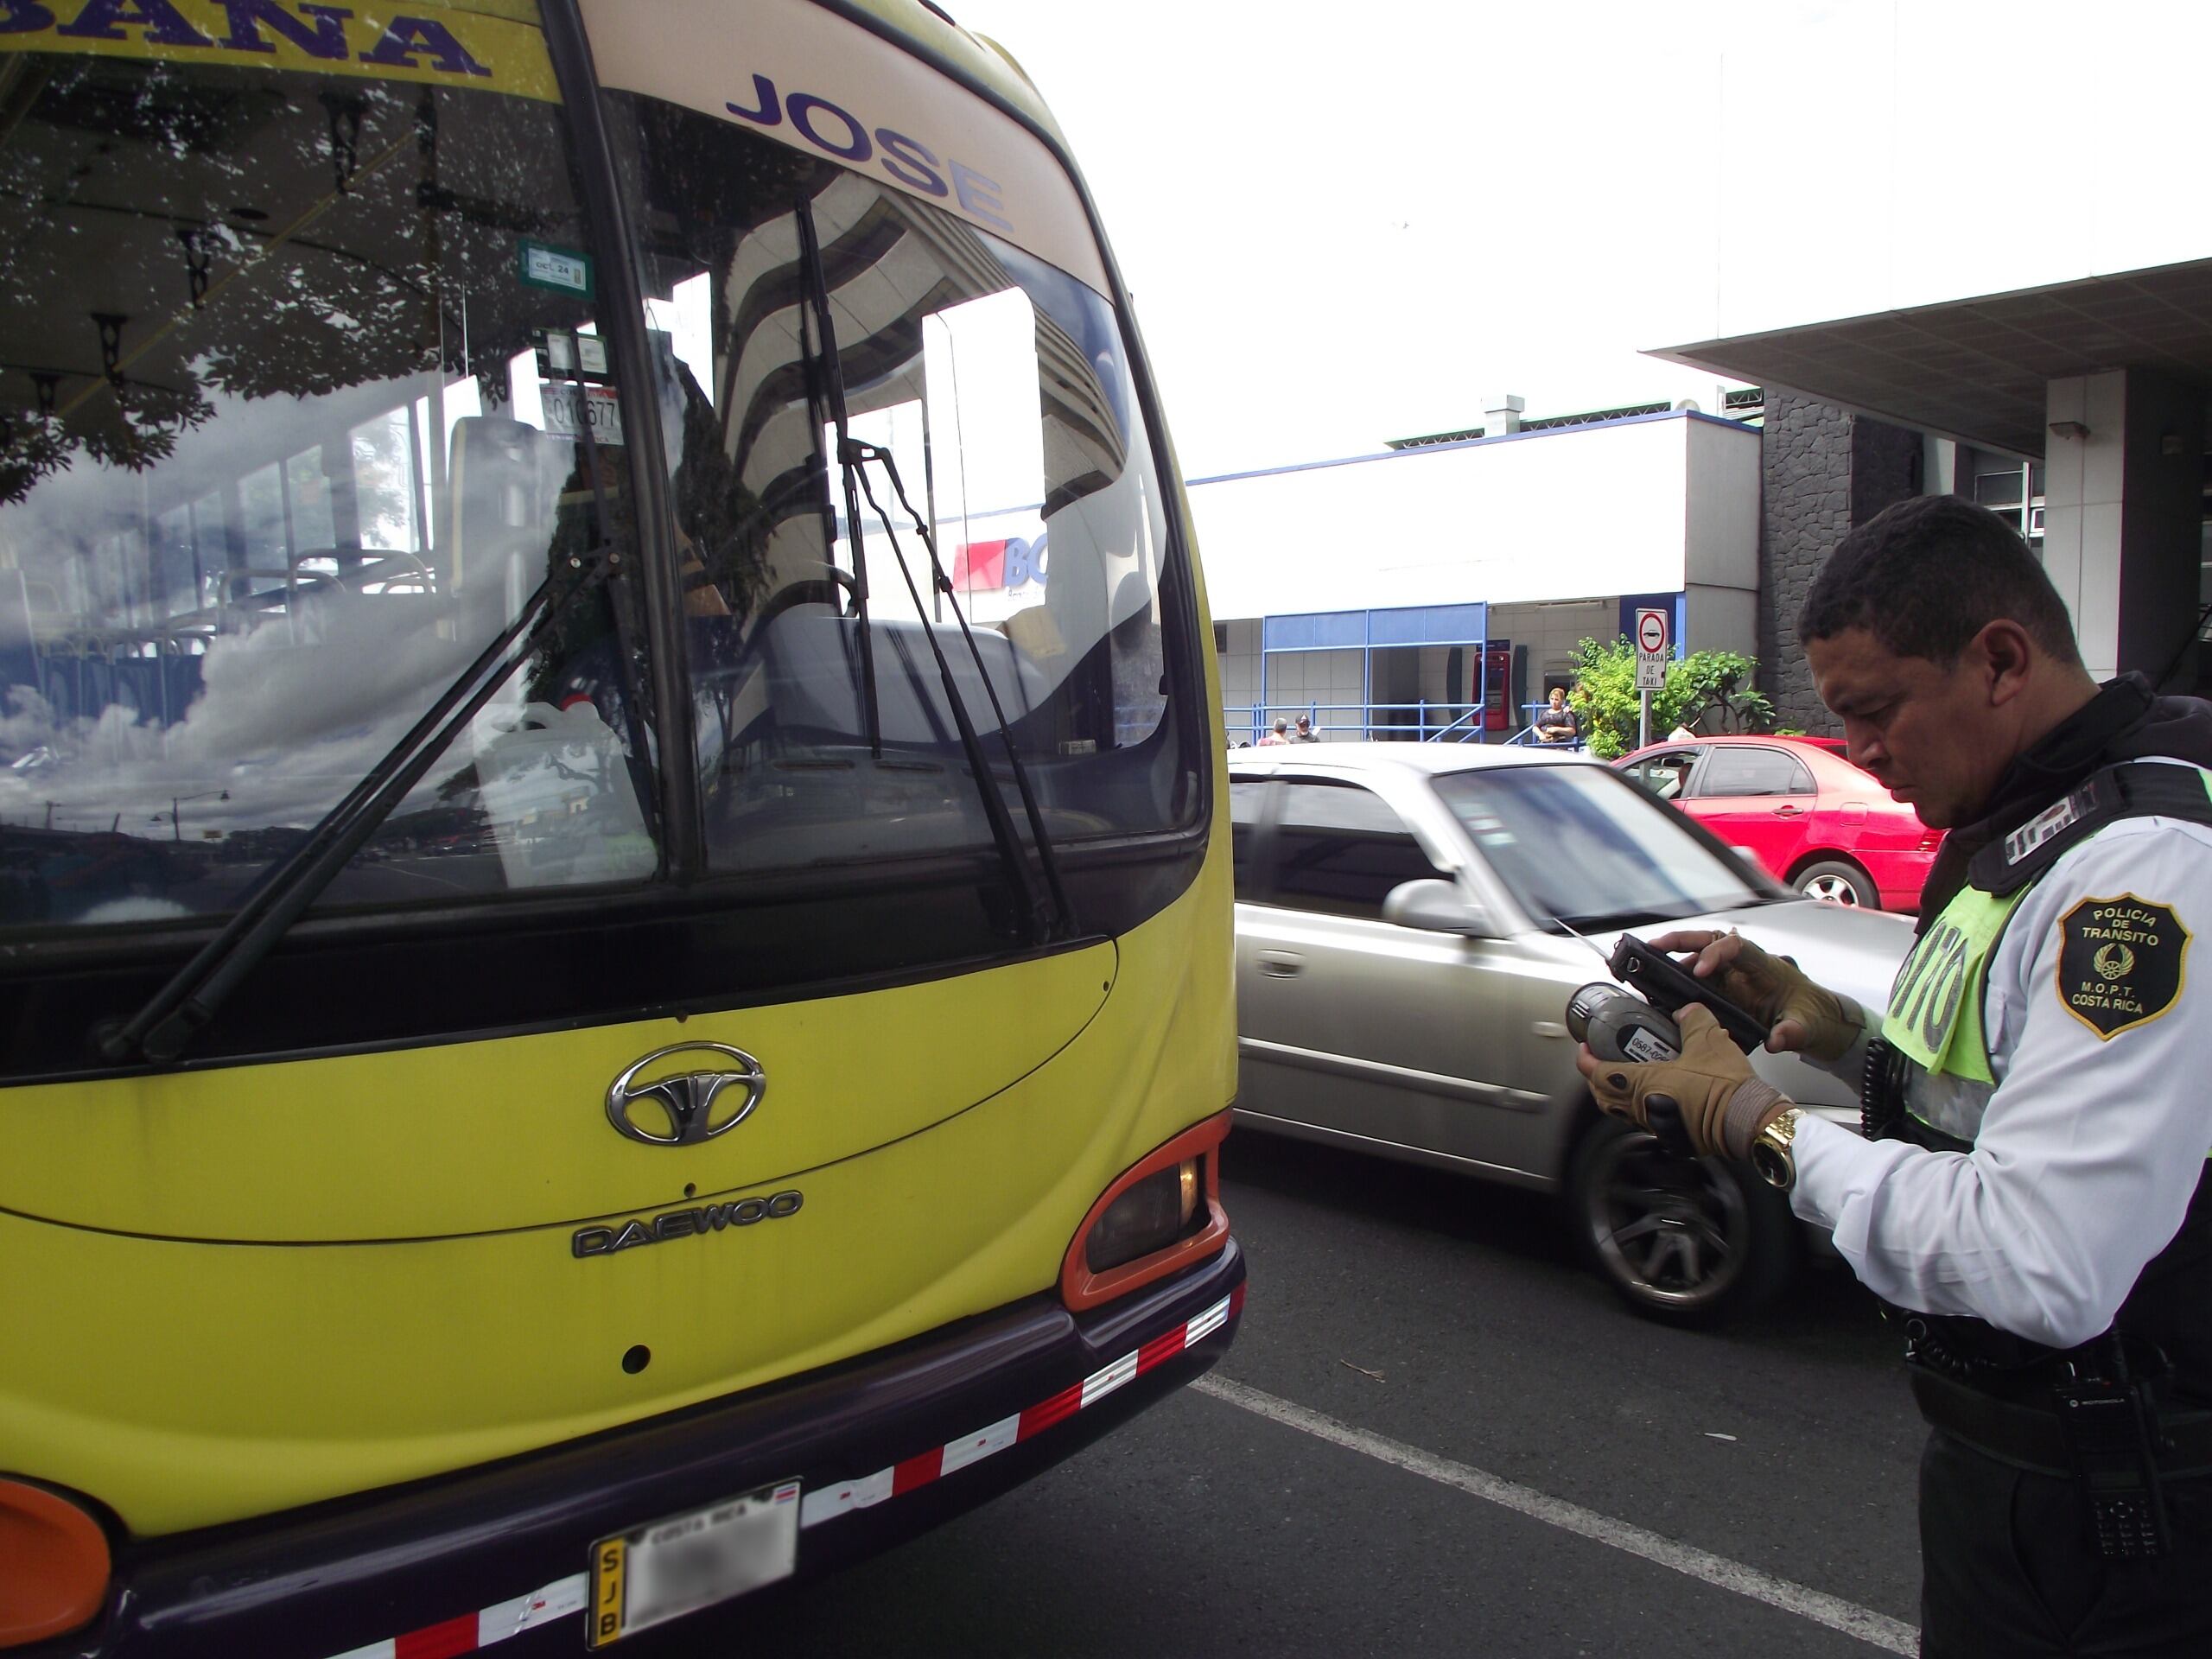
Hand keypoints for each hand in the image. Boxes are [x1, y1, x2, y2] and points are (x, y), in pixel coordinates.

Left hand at [1574, 1005, 1794, 1159]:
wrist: (1748, 1119)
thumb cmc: (1727, 1087)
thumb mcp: (1708, 1039)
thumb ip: (1692, 1019)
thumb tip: (1686, 1011)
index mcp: (1644, 1083)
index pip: (1597, 1073)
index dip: (1585, 1059)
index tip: (1585, 1047)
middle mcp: (1644, 1108)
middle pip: (1603, 1096)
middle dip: (1595, 1077)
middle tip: (1599, 1060)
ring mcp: (1657, 1125)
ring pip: (1622, 1111)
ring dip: (1616, 1093)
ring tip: (1625, 1074)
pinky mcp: (1672, 1135)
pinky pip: (1644, 1120)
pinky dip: (1639, 1105)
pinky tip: (1655, 1093)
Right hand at [1642, 928, 1863, 1061]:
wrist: (1817, 1021)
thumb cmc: (1814, 1014)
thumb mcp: (1807, 1025)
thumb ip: (1792, 1032)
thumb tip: (1777, 1040)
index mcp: (1763, 964)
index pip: (1735, 946)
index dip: (1713, 953)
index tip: (1699, 972)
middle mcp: (1743, 965)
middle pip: (1707, 941)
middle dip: (1679, 941)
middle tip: (1653, 947)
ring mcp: (1732, 977)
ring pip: (1697, 959)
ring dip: (1673, 961)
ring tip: (1648, 970)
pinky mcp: (1724, 991)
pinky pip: (1696, 981)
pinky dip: (1677, 983)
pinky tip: (1661, 994)